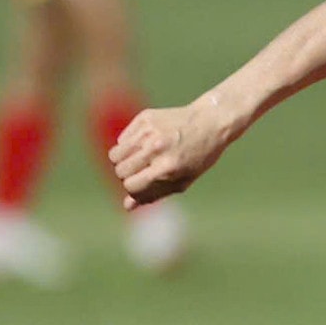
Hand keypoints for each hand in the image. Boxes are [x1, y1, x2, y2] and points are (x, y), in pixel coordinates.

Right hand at [109, 97, 235, 206]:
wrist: (210, 122)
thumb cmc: (199, 156)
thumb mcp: (184, 179)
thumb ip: (155, 194)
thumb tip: (127, 206)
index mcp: (168, 168)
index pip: (131, 186)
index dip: (134, 189)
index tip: (143, 185)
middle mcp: (156, 149)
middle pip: (120, 171)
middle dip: (128, 176)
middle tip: (143, 171)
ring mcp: (148, 132)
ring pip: (114, 155)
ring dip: (124, 161)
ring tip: (140, 159)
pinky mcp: (144, 118)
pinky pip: (121, 139)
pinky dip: (128, 145)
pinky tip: (145, 143)